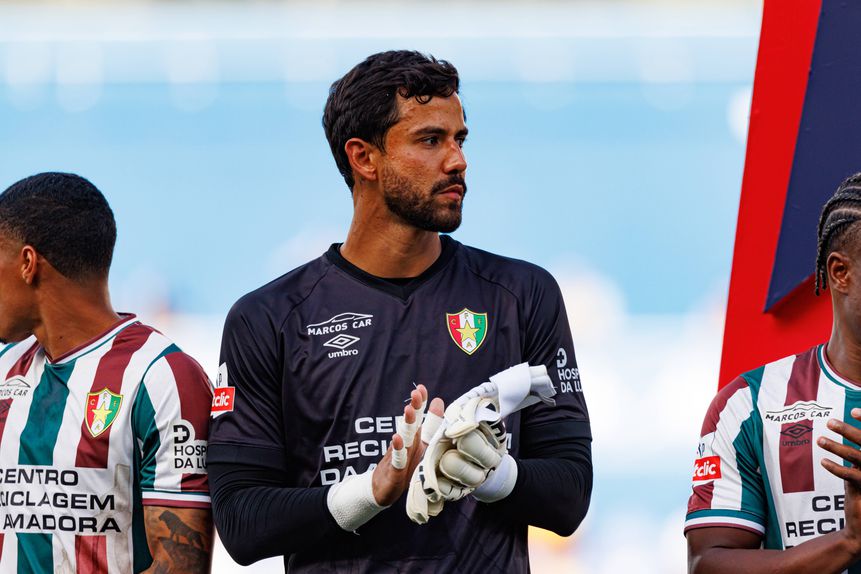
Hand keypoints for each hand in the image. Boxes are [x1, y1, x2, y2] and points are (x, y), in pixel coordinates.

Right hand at [372, 386, 444, 505]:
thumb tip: (439, 400)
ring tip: (409, 409)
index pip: (418, 417)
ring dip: (406, 423)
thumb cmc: (405, 465)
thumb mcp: (421, 445)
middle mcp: (406, 443)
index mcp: (414, 437)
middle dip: (414, 407)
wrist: (381, 489)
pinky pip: (396, 458)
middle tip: (416, 393)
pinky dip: (397, 449)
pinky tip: (396, 439)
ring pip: (404, 437)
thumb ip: (431, 424)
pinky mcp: (394, 470)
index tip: (422, 388)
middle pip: (411, 423)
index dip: (421, 403)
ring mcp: (399, 455)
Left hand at [817, 409, 860, 555]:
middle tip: (829, 421)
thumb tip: (843, 434)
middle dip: (849, 431)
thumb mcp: (860, 473)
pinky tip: (823, 462)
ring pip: (858, 457)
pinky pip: (851, 476)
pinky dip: (836, 468)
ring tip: (819, 439)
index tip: (853, 410)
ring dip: (837, 447)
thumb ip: (856, 457)